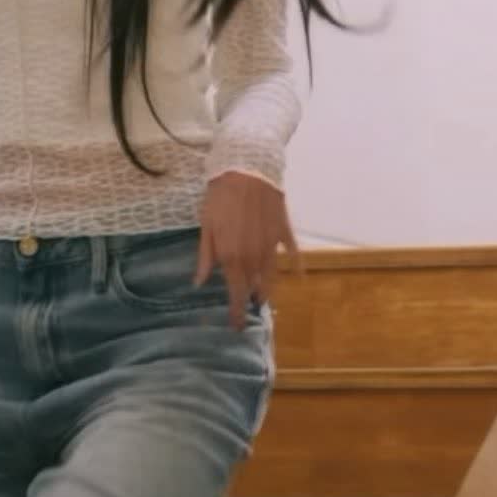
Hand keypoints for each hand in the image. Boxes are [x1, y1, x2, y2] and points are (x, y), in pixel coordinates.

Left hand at [194, 172, 303, 329]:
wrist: (247, 170)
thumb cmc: (220, 197)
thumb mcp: (206, 226)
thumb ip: (205, 257)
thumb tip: (198, 283)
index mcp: (232, 258)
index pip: (236, 294)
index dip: (236, 312)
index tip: (236, 326)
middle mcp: (254, 257)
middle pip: (256, 289)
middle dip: (252, 302)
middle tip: (249, 309)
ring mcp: (272, 246)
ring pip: (273, 277)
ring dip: (269, 289)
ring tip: (264, 297)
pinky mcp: (284, 232)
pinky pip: (293, 254)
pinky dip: (296, 266)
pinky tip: (298, 274)